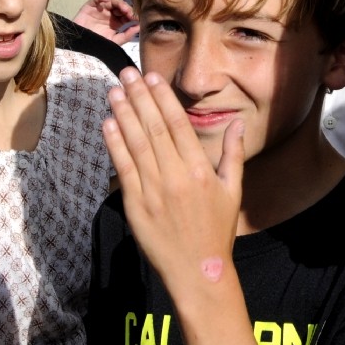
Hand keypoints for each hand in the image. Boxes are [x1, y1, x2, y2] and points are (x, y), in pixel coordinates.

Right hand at [73, 0, 137, 43]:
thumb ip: (127, 35)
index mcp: (117, 22)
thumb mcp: (114, 42)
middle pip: (120, 6)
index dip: (132, 14)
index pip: (127, 14)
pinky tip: (106, 1)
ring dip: (118, 2)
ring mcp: (100, 9)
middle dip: (126, 8)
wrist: (80, 46)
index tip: (136, 18)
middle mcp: (110, 14)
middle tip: (129, 12)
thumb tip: (139, 27)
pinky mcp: (90, 6)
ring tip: (121, 8)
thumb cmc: (97, 45)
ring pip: (111, 0)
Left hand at [103, 68, 243, 300]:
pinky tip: (108, 123)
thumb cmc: (216, 231)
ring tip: (114, 90)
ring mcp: (154, 190)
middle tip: (127, 73)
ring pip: (135, 143)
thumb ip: (232, 154)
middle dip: (139, 97)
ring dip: (123, 113)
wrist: (197, 271)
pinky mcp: (135, 205)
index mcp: (200, 170)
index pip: (178, 124)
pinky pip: (123, 168)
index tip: (153, 78)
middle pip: (154, 127)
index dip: (163, 98)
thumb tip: (236, 123)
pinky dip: (114, 144)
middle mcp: (176, 176)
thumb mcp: (232, 190)